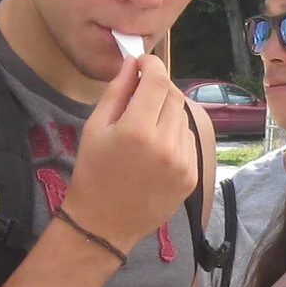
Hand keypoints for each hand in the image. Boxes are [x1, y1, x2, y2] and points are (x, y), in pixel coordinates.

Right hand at [66, 57, 200, 252]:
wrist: (104, 223)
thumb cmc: (93, 172)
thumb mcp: (95, 128)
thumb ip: (117, 91)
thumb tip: (132, 63)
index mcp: (137, 130)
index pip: (158, 80)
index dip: (152, 65)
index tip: (143, 63)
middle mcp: (165, 144)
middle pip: (174, 96)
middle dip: (159, 87)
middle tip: (141, 94)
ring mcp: (183, 162)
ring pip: (183, 117)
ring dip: (167, 112)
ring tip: (145, 127)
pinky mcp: (192, 175)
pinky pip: (189, 140)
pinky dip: (175, 135)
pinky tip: (156, 148)